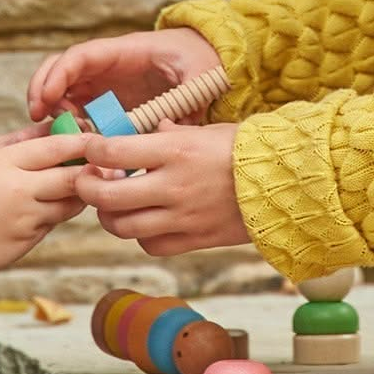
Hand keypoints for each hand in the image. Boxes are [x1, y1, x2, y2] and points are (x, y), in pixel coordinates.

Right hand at [0, 131, 85, 303]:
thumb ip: (4, 159)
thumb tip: (31, 150)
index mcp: (3, 163)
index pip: (55, 147)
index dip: (80, 142)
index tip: (95, 138)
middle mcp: (19, 190)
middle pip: (73, 178)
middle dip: (90, 172)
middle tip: (102, 166)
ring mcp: (24, 221)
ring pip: (67, 206)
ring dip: (74, 196)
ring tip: (75, 188)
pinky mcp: (23, 244)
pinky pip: (48, 226)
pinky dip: (50, 217)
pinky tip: (39, 212)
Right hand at [26, 27, 222, 124]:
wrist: (210, 61)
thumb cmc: (202, 62)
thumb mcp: (199, 74)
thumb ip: (187, 96)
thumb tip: (167, 128)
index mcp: (123, 53)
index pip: (80, 57)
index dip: (59, 74)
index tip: (47, 98)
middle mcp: (107, 67)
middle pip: (60, 69)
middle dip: (42, 89)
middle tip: (37, 117)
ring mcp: (106, 84)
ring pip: (64, 90)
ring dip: (52, 109)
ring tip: (54, 134)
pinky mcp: (109, 102)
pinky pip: (80, 110)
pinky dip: (69, 123)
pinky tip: (72, 143)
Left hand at [75, 121, 250, 257]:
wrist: (287, 184)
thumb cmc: (248, 150)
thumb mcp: (206, 129)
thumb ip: (171, 132)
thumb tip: (151, 128)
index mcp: (175, 150)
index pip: (112, 152)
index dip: (92, 151)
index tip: (91, 148)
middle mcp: (173, 186)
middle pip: (106, 195)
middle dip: (86, 187)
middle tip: (86, 179)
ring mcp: (183, 217)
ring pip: (122, 226)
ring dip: (108, 215)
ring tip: (111, 203)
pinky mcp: (195, 240)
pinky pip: (151, 245)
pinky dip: (140, 235)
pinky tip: (145, 221)